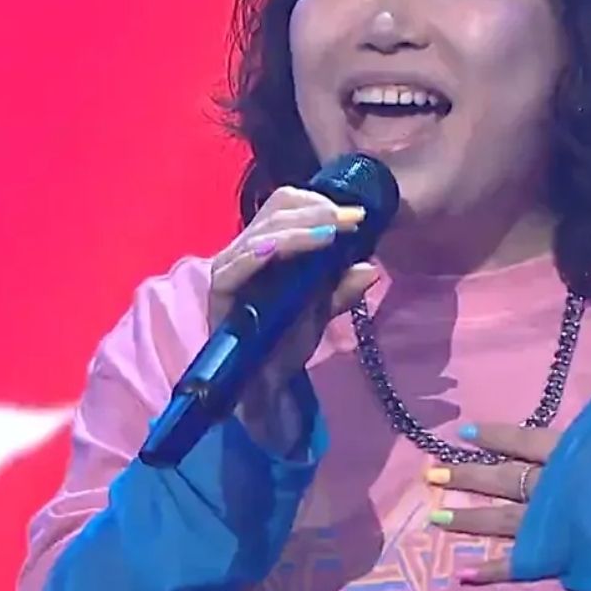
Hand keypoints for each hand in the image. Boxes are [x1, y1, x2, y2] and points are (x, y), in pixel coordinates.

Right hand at [208, 185, 379, 441]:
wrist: (263, 385)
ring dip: (299, 229)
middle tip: (351, 222)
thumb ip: (344, 287)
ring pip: (261, 231)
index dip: (321, 204)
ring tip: (331, 234)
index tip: (357, 218)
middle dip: (317, 211)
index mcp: (271, 245)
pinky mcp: (219, 290)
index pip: (288, 205)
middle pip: (277, 209)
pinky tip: (282, 249)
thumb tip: (371, 267)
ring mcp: (231, 267)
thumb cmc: (287, 341)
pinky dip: (261, 252)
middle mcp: (248, 249)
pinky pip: (238, 263)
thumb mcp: (324, 309)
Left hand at [427, 333, 590, 583]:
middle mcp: (550, 487)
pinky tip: (462, 575)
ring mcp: (549, 525)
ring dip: (466, 518)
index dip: (495, 435)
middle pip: (501, 478)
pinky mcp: (556, 558)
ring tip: (434, 517)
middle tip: (430, 474)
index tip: (465, 432)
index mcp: (568, 452)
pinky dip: (491, 571)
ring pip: (500, 520)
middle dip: (466, 475)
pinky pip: (517, 565)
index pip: (523, 440)